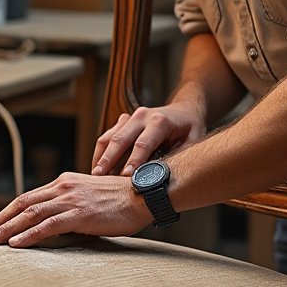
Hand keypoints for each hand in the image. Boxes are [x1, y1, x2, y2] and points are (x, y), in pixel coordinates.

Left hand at [0, 172, 152, 247]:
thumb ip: (71, 205)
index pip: (29, 197)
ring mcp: (70, 200)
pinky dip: (29, 234)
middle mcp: (63, 187)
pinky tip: (17, 243)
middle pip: (23, 203)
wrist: (143, 194)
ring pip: (31, 214)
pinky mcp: (80, 213)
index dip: (8, 211)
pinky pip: (48, 225)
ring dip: (8, 228)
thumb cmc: (121, 200)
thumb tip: (56, 223)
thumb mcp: (90, 197)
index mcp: (64, 183)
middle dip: (1, 219)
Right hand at [91, 103, 205, 176]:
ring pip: (109, 136)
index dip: (133, 160)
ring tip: (94, 175)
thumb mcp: (193, 141)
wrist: (184, 109)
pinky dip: (101, 152)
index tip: (125, 176)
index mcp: (160, 122)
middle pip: (120, 139)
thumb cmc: (190, 128)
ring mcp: (130, 117)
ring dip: (100, 156)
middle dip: (108, 159)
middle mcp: (142, 116)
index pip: (143, 144)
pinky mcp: (124, 123)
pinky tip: (98, 167)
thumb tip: (165, 177)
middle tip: (98, 177)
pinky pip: (107, 136)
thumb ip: (179, 156)